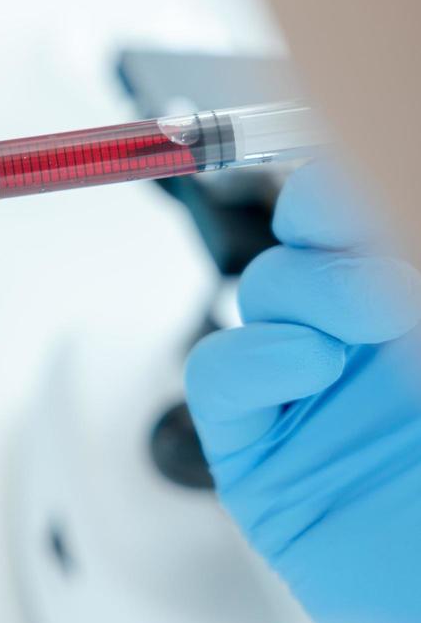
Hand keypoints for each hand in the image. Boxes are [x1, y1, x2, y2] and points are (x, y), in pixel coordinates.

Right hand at [185, 162, 420, 622]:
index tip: (353, 166)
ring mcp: (309, 399)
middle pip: (304, 246)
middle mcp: (363, 348)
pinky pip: (220, 376)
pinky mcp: (260, 456)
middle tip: (374, 245)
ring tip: (370, 316)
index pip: (350, 219)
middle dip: (327, 227)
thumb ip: (404, 276)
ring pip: (262, 297)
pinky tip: (310, 364)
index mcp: (403, 315)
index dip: (337, 185)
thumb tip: (354, 190)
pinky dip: (254, 355)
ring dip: (306, 289)